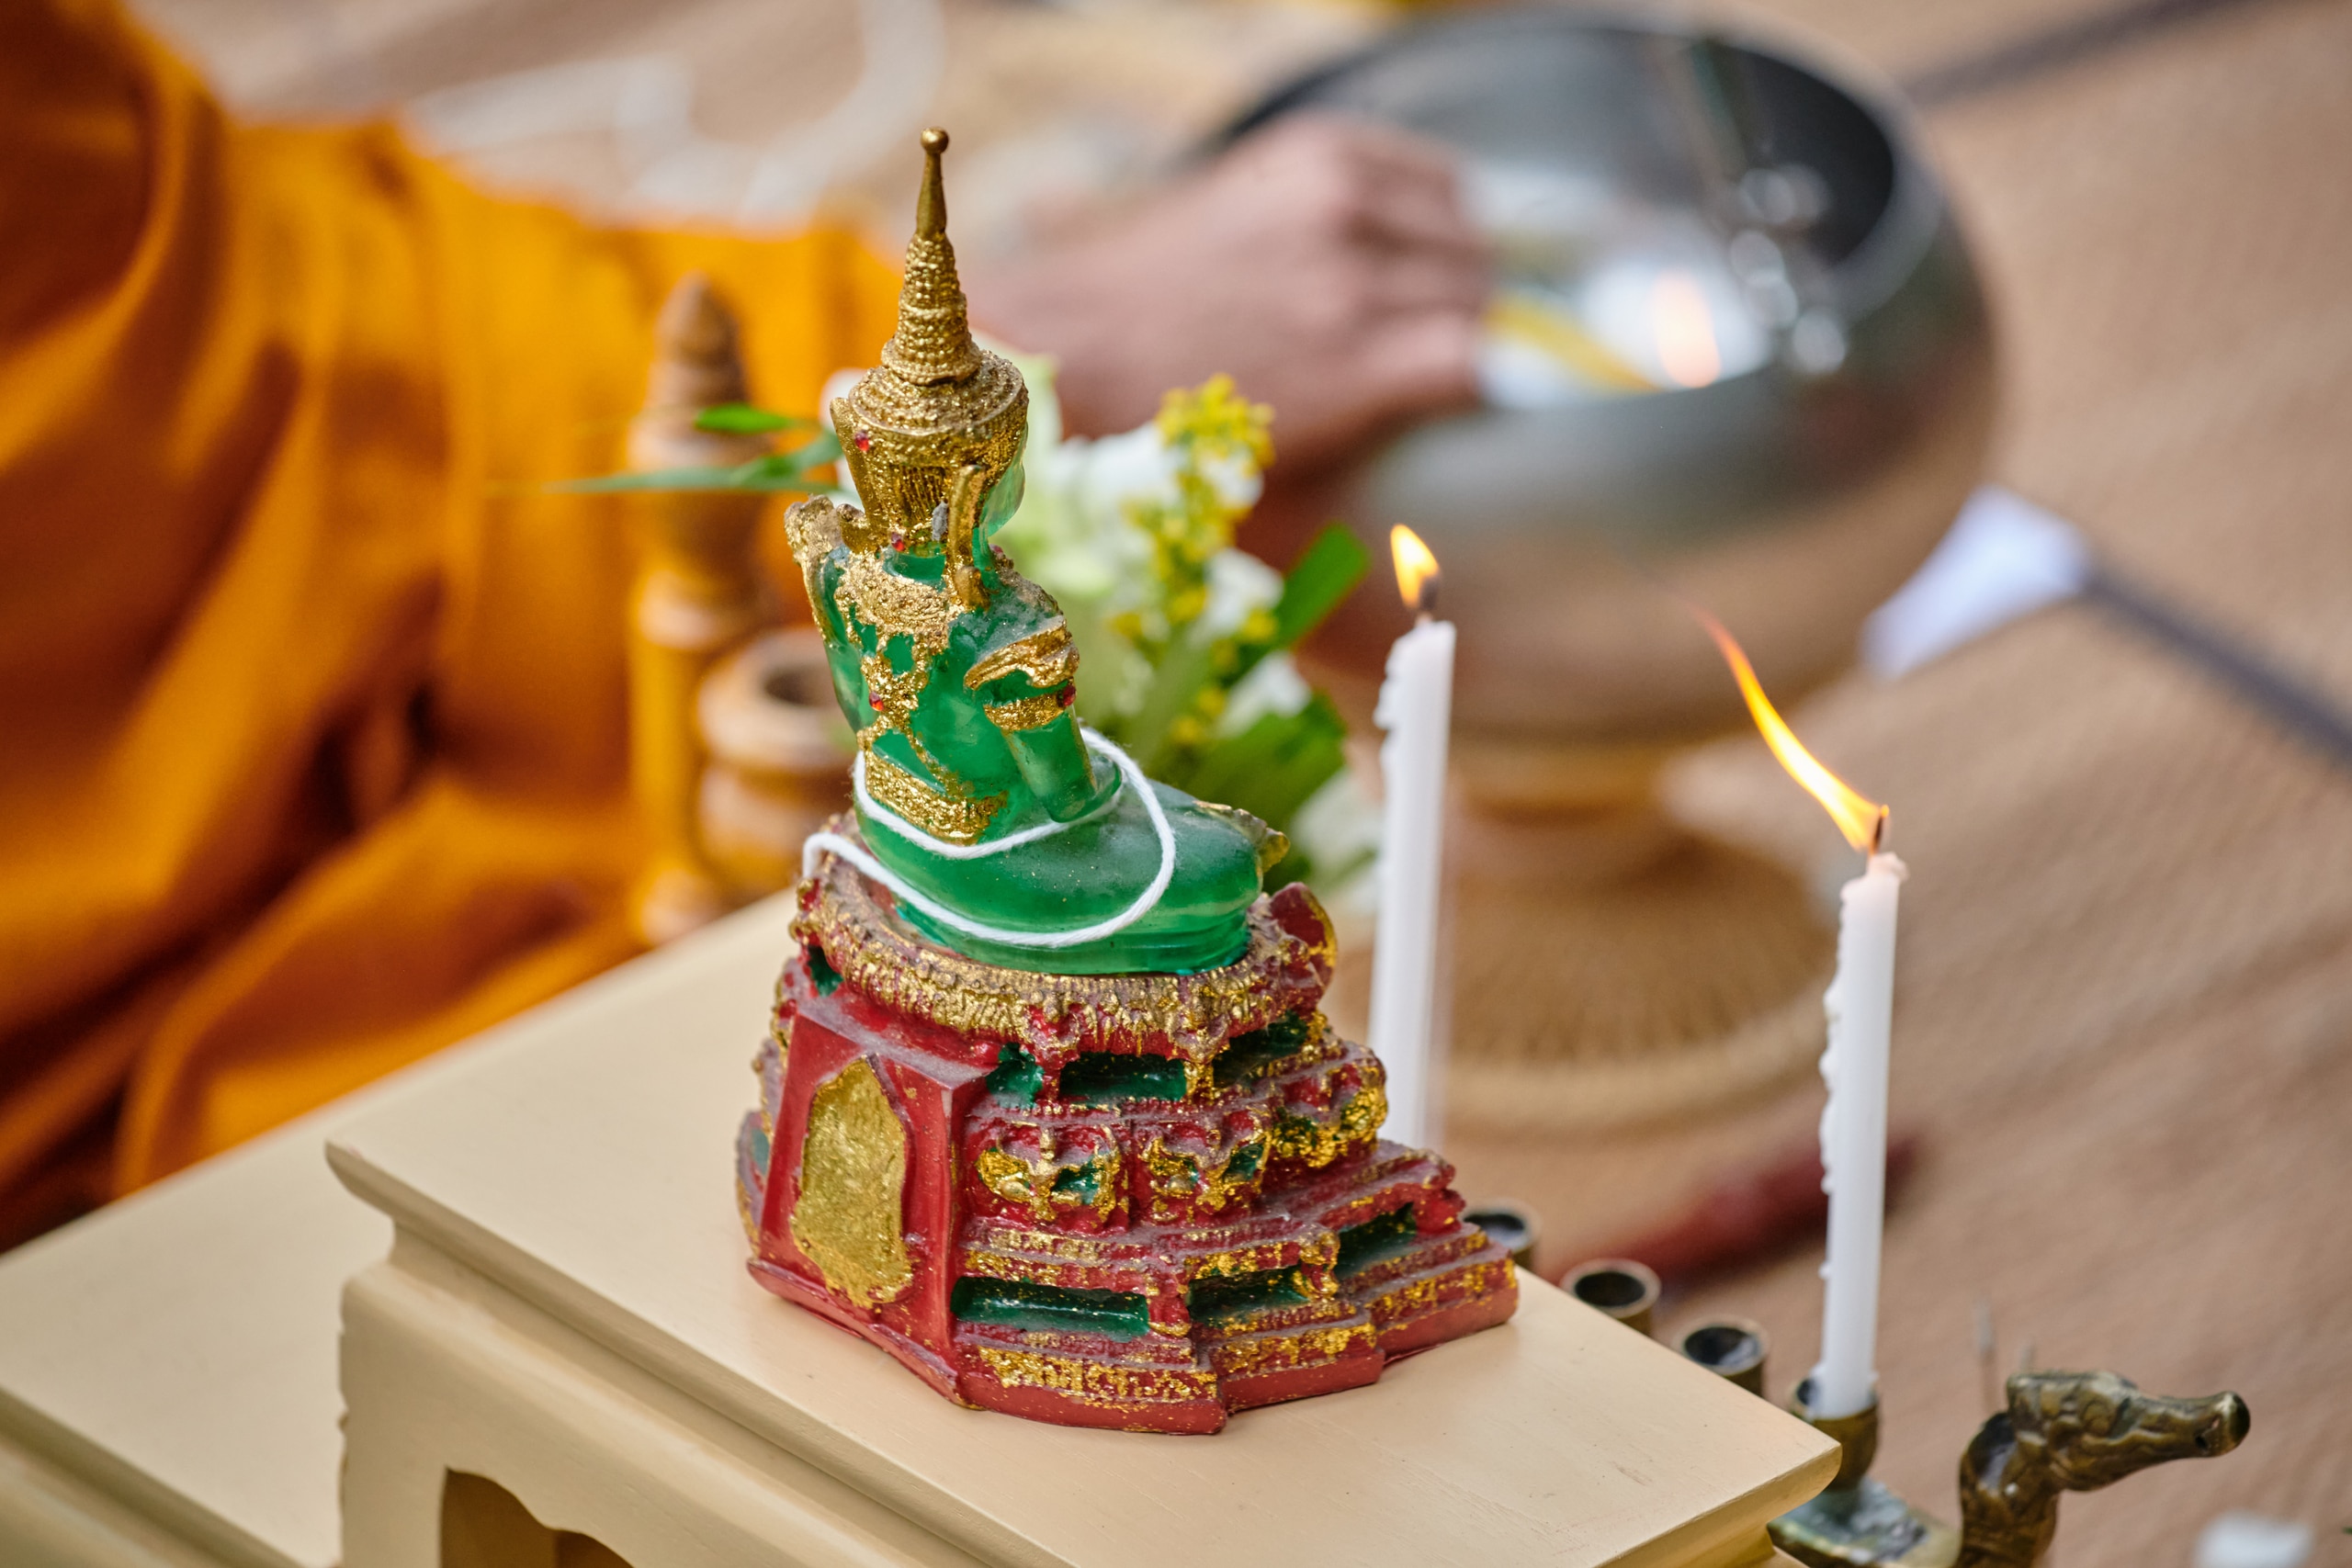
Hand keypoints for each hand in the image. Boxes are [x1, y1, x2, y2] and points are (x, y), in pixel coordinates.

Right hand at [967, 115, 1488, 474]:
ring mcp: (1354, 283)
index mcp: (1319, 155)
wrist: (1071, 358)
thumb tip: (1408, 251)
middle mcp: (1345, 204)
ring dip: (1458, 351)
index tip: (1438, 283)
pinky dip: (1465, 389)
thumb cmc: (1141, 297)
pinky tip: (1430, 409)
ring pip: (1477, 310)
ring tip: (1408, 386)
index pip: (1446, 189)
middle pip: (1471, 252)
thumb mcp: (1238, 203)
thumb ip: (1322, 210)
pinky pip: (1468, 366)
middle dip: (1458, 303)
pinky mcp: (1358, 362)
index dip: (1449, 246)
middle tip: (1415, 352)